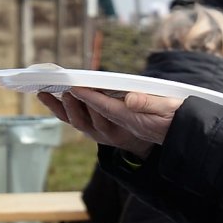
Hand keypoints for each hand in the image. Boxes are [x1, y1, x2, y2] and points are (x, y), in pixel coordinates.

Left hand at [37, 88, 182, 158]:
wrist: (173, 136)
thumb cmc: (173, 117)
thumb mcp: (168, 108)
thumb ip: (149, 103)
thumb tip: (130, 99)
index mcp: (130, 122)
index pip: (104, 109)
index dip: (89, 98)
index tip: (75, 87)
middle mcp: (114, 131)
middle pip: (88, 117)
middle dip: (73, 102)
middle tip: (61, 87)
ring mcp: (107, 133)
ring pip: (80, 121)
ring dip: (63, 107)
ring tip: (48, 92)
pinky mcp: (104, 130)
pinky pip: (80, 122)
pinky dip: (66, 111)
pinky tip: (55, 99)